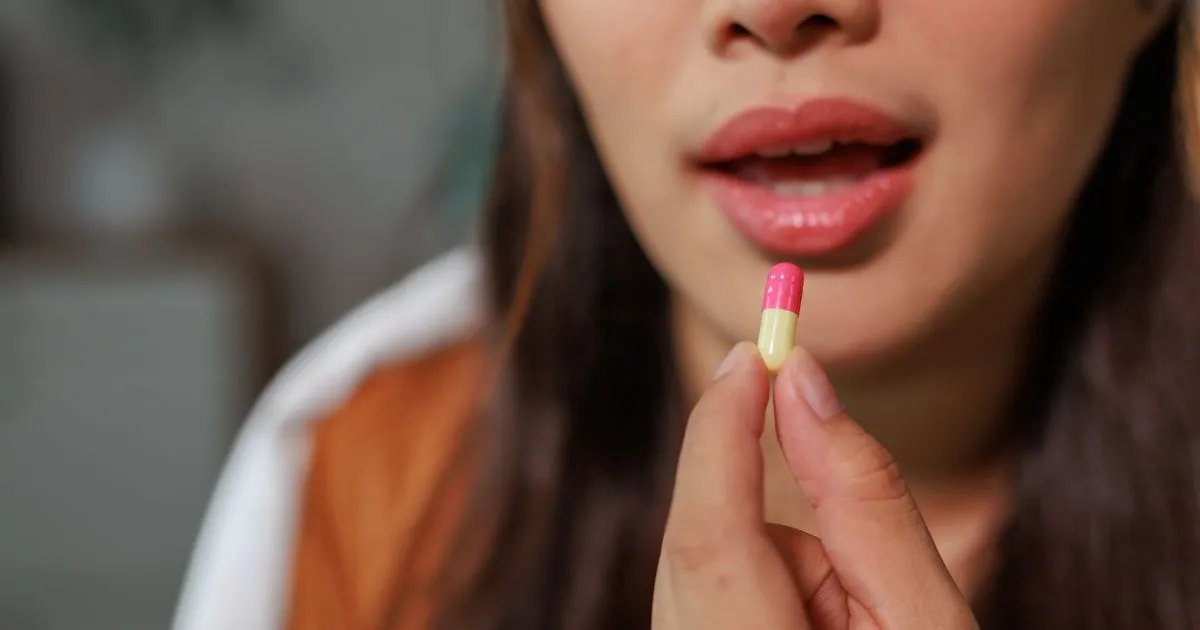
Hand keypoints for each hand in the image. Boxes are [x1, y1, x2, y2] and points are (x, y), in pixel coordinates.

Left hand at [652, 342, 978, 629]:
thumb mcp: (925, 618)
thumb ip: (863, 499)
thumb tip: (802, 383)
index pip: (710, 534)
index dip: (722, 433)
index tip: (755, 353)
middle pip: (692, 544)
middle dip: (749, 483)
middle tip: (797, 431)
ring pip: (694, 568)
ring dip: (764, 550)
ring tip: (846, 616)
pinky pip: (698, 596)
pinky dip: (750, 577)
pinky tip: (808, 626)